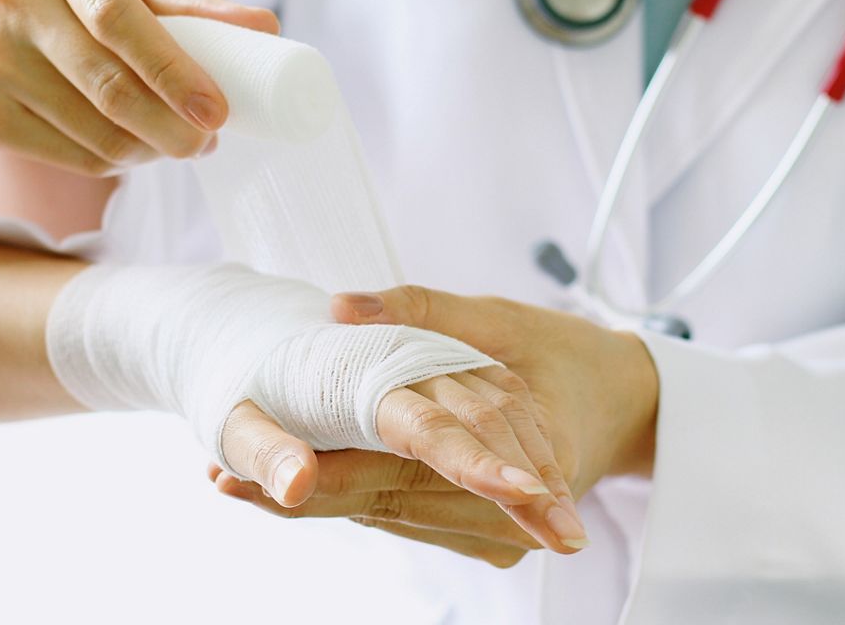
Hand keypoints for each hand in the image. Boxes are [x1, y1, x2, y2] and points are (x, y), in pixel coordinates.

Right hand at [0, 0, 278, 175]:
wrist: (8, 18)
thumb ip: (201, 8)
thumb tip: (267, 28)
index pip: (117, 16)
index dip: (172, 71)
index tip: (218, 110)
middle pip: (107, 85)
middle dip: (171, 127)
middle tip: (208, 142)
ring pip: (95, 133)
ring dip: (152, 150)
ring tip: (180, 142)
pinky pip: (74, 158)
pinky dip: (119, 162)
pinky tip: (135, 147)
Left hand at [213, 285, 659, 566]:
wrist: (621, 403)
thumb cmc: (559, 351)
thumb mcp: (498, 316)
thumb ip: (418, 309)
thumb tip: (338, 306)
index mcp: (513, 440)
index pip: (401, 467)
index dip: (322, 472)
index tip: (247, 478)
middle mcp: (505, 503)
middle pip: (381, 503)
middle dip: (300, 492)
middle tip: (222, 480)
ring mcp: (497, 530)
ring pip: (387, 517)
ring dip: (320, 500)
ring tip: (237, 483)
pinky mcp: (487, 538)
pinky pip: (407, 518)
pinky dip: (358, 500)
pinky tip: (306, 484)